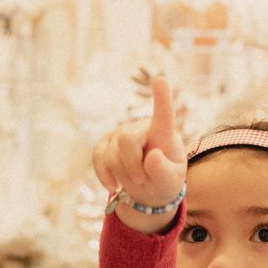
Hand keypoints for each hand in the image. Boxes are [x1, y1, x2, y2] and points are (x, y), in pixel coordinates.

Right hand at [91, 75, 186, 229]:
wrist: (149, 187)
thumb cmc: (164, 180)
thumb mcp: (170, 183)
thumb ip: (164, 171)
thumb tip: (152, 156)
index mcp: (163, 133)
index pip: (164, 114)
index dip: (162, 98)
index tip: (160, 79)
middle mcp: (141, 127)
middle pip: (127, 140)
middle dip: (132, 165)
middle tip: (142, 179)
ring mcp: (121, 133)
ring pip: (110, 154)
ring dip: (121, 173)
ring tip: (136, 179)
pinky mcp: (105, 142)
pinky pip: (97, 157)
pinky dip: (103, 174)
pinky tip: (113, 185)